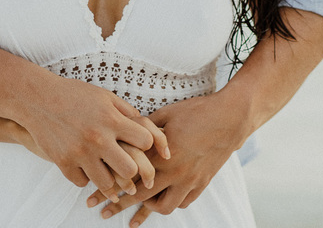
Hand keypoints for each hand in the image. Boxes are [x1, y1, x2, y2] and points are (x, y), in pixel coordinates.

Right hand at [15, 72, 169, 202]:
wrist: (39, 98)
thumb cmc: (75, 95)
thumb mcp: (105, 96)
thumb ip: (127, 112)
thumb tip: (146, 128)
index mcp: (111, 120)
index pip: (145, 142)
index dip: (147, 144)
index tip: (138, 143)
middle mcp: (97, 138)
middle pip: (130, 170)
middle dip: (133, 170)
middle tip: (127, 165)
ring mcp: (79, 153)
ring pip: (107, 184)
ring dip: (109, 179)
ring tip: (107, 170)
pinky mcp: (63, 163)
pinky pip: (82, 182)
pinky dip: (85, 177)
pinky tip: (85, 167)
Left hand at [86, 93, 244, 224]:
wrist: (230, 118)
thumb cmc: (197, 111)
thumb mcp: (166, 114)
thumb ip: (145, 128)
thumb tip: (126, 131)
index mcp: (162, 154)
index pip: (128, 178)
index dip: (107, 189)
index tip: (92, 198)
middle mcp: (175, 172)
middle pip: (141, 197)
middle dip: (119, 206)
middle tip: (103, 212)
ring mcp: (190, 180)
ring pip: (164, 207)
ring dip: (149, 208)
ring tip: (137, 207)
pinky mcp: (202, 183)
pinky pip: (183, 203)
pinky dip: (170, 203)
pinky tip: (161, 200)